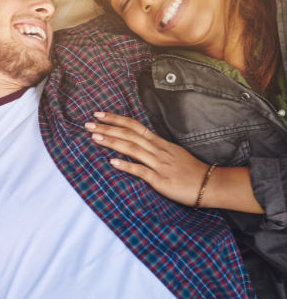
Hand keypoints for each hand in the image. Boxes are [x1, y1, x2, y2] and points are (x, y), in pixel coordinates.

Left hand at [85, 111, 209, 205]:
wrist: (211, 184)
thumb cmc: (190, 170)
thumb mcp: (172, 153)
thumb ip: (154, 148)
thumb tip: (136, 142)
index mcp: (159, 143)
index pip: (134, 126)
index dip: (116, 119)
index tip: (99, 114)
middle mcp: (158, 150)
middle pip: (129, 135)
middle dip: (108, 128)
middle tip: (88, 123)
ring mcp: (159, 164)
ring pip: (133, 149)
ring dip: (113, 142)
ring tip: (95, 137)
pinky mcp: (161, 180)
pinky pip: (142, 171)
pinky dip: (127, 166)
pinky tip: (112, 162)